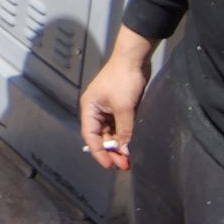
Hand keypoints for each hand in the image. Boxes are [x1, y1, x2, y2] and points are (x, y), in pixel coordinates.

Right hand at [79, 38, 152, 171]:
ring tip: (130, 158)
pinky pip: (120, 127)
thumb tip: (126, 151)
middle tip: (124, 165)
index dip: (98, 152)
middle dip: (111, 151)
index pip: (90, 136)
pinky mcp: (119, 107)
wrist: (134, 58)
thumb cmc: (124, 80)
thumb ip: (125, 131)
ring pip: (111, 133)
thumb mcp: (125, 108)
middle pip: (101, 137)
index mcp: (90, 108)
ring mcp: (108, 109)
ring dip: (119, 145)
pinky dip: (125, 136)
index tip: (110, 166)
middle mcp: (96, 111)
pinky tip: (132, 145)